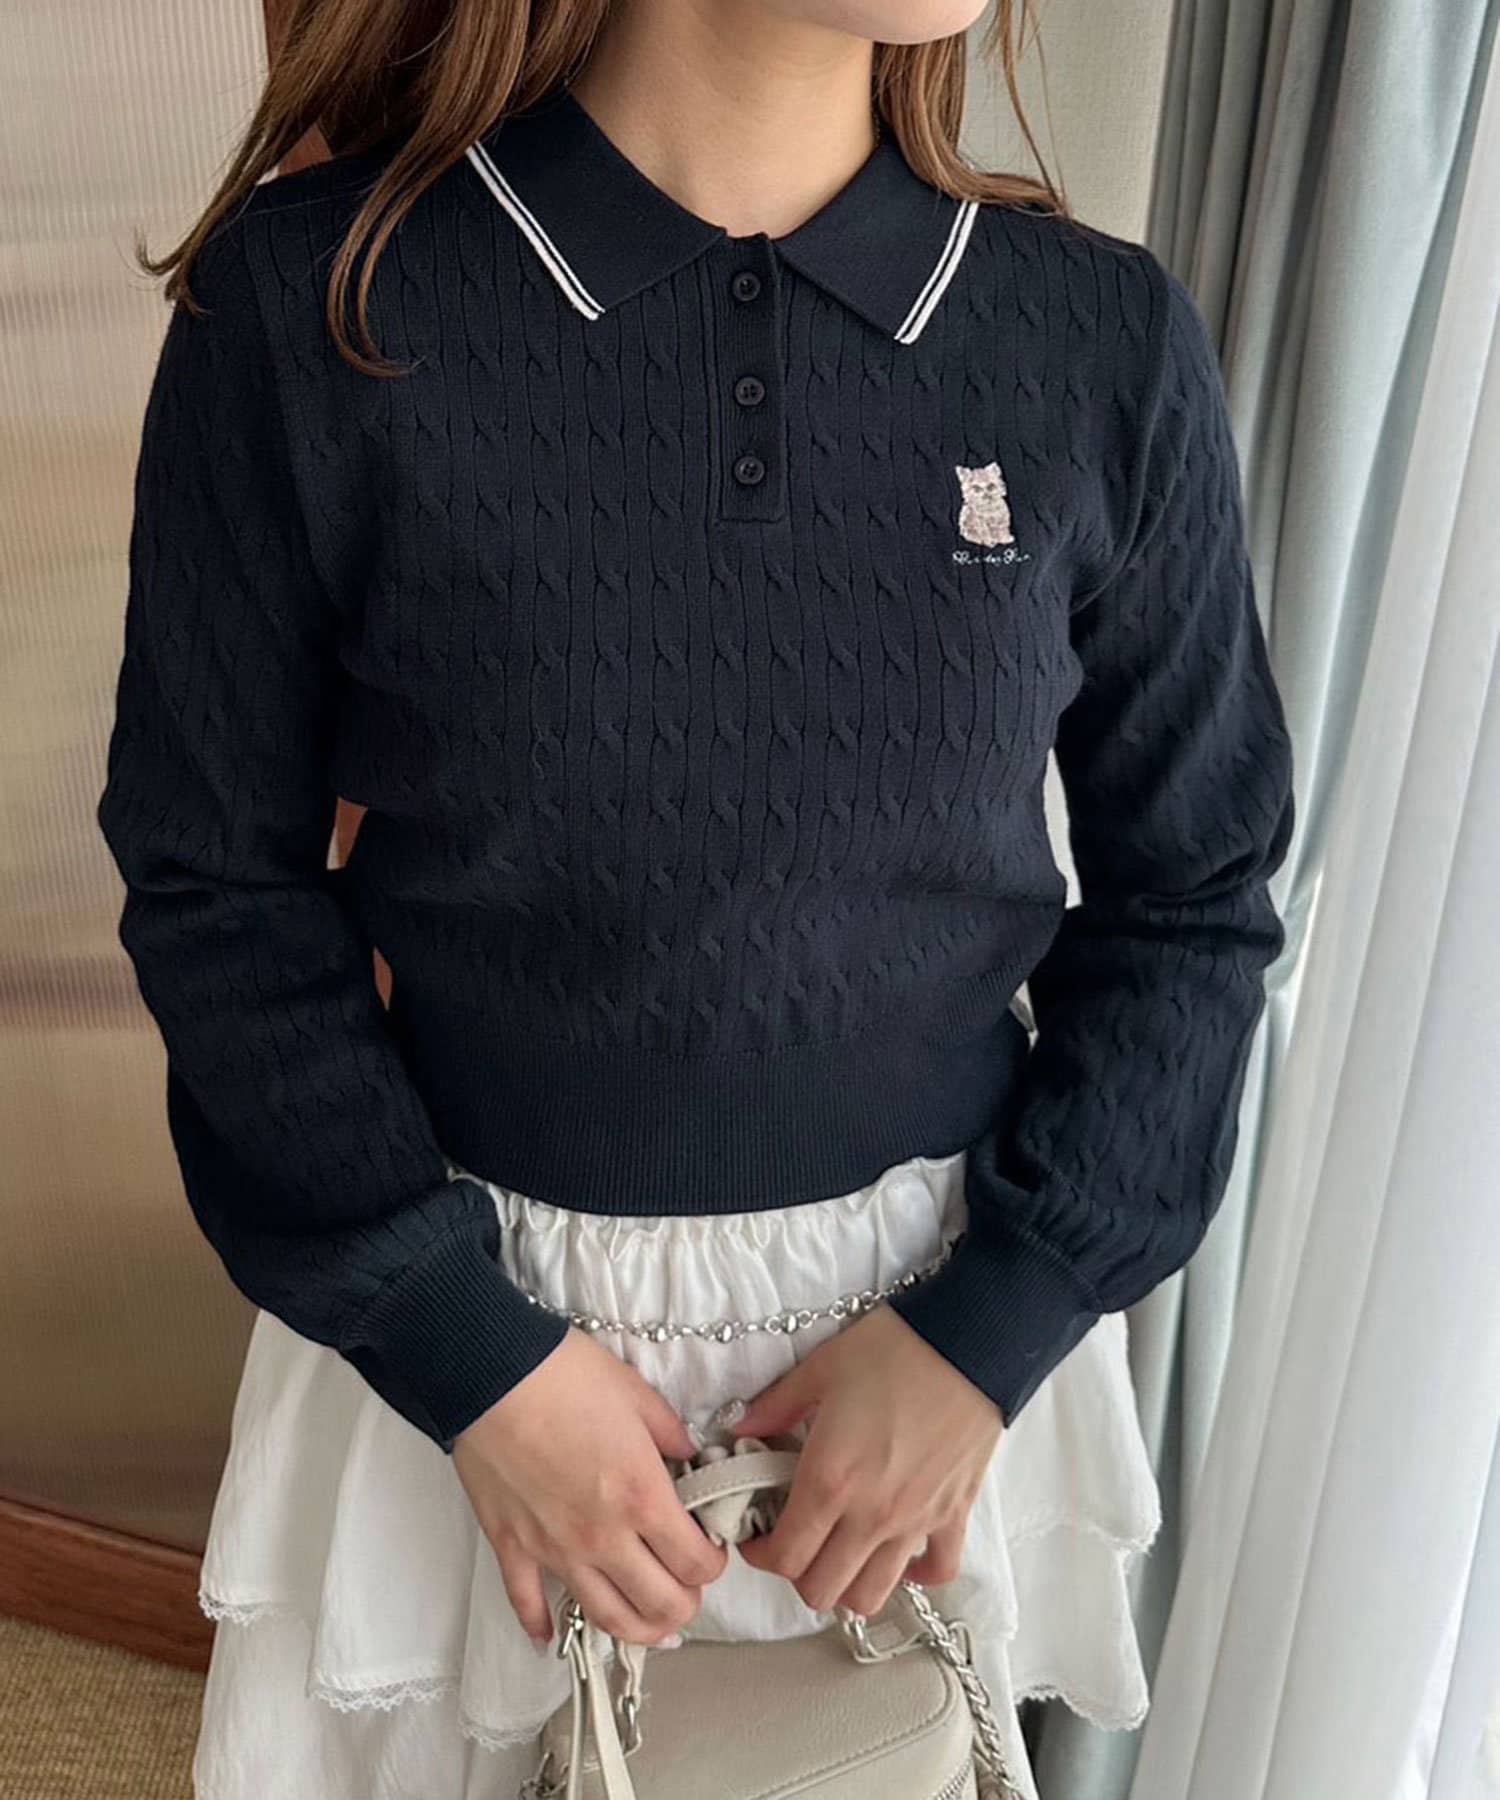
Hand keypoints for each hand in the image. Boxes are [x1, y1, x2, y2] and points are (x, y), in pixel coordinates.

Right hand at [452, 1328, 728, 1648]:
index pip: (696, 1563)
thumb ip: (672, 1435)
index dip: (714, 1563)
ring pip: (606, 1618)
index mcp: (643, 1499)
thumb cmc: (568, 1377)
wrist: (491, 1374)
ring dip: (637, 1630)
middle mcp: (604, 1539)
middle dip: (685, 1604)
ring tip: (650, 1623)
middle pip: (660, 1605)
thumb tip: (690, 1458)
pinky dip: (542, 1627)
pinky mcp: (512, 1548)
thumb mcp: (638, 1396)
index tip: (711, 1549)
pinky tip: (551, 1637)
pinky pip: (527, 1605)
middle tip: (687, 1587)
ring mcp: (555, 1551)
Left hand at [733, 1305, 1002, 1617]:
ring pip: (872, 1596)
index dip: (761, 1555)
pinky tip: (898, 1550)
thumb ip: (775, 1407)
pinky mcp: (954, 1516)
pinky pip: (936, 1573)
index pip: (784, 1557)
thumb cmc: (893, 1350)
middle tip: (795, 1539)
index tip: (756, 1535)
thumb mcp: (821, 1369)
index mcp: (829, 1480)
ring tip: (839, 1550)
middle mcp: (870, 1515)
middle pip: (822, 1590)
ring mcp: (915, 1522)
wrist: (969, 1342)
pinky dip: (914, 1574)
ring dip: (847, 1584)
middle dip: (797, 1573)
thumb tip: (740, 1429)